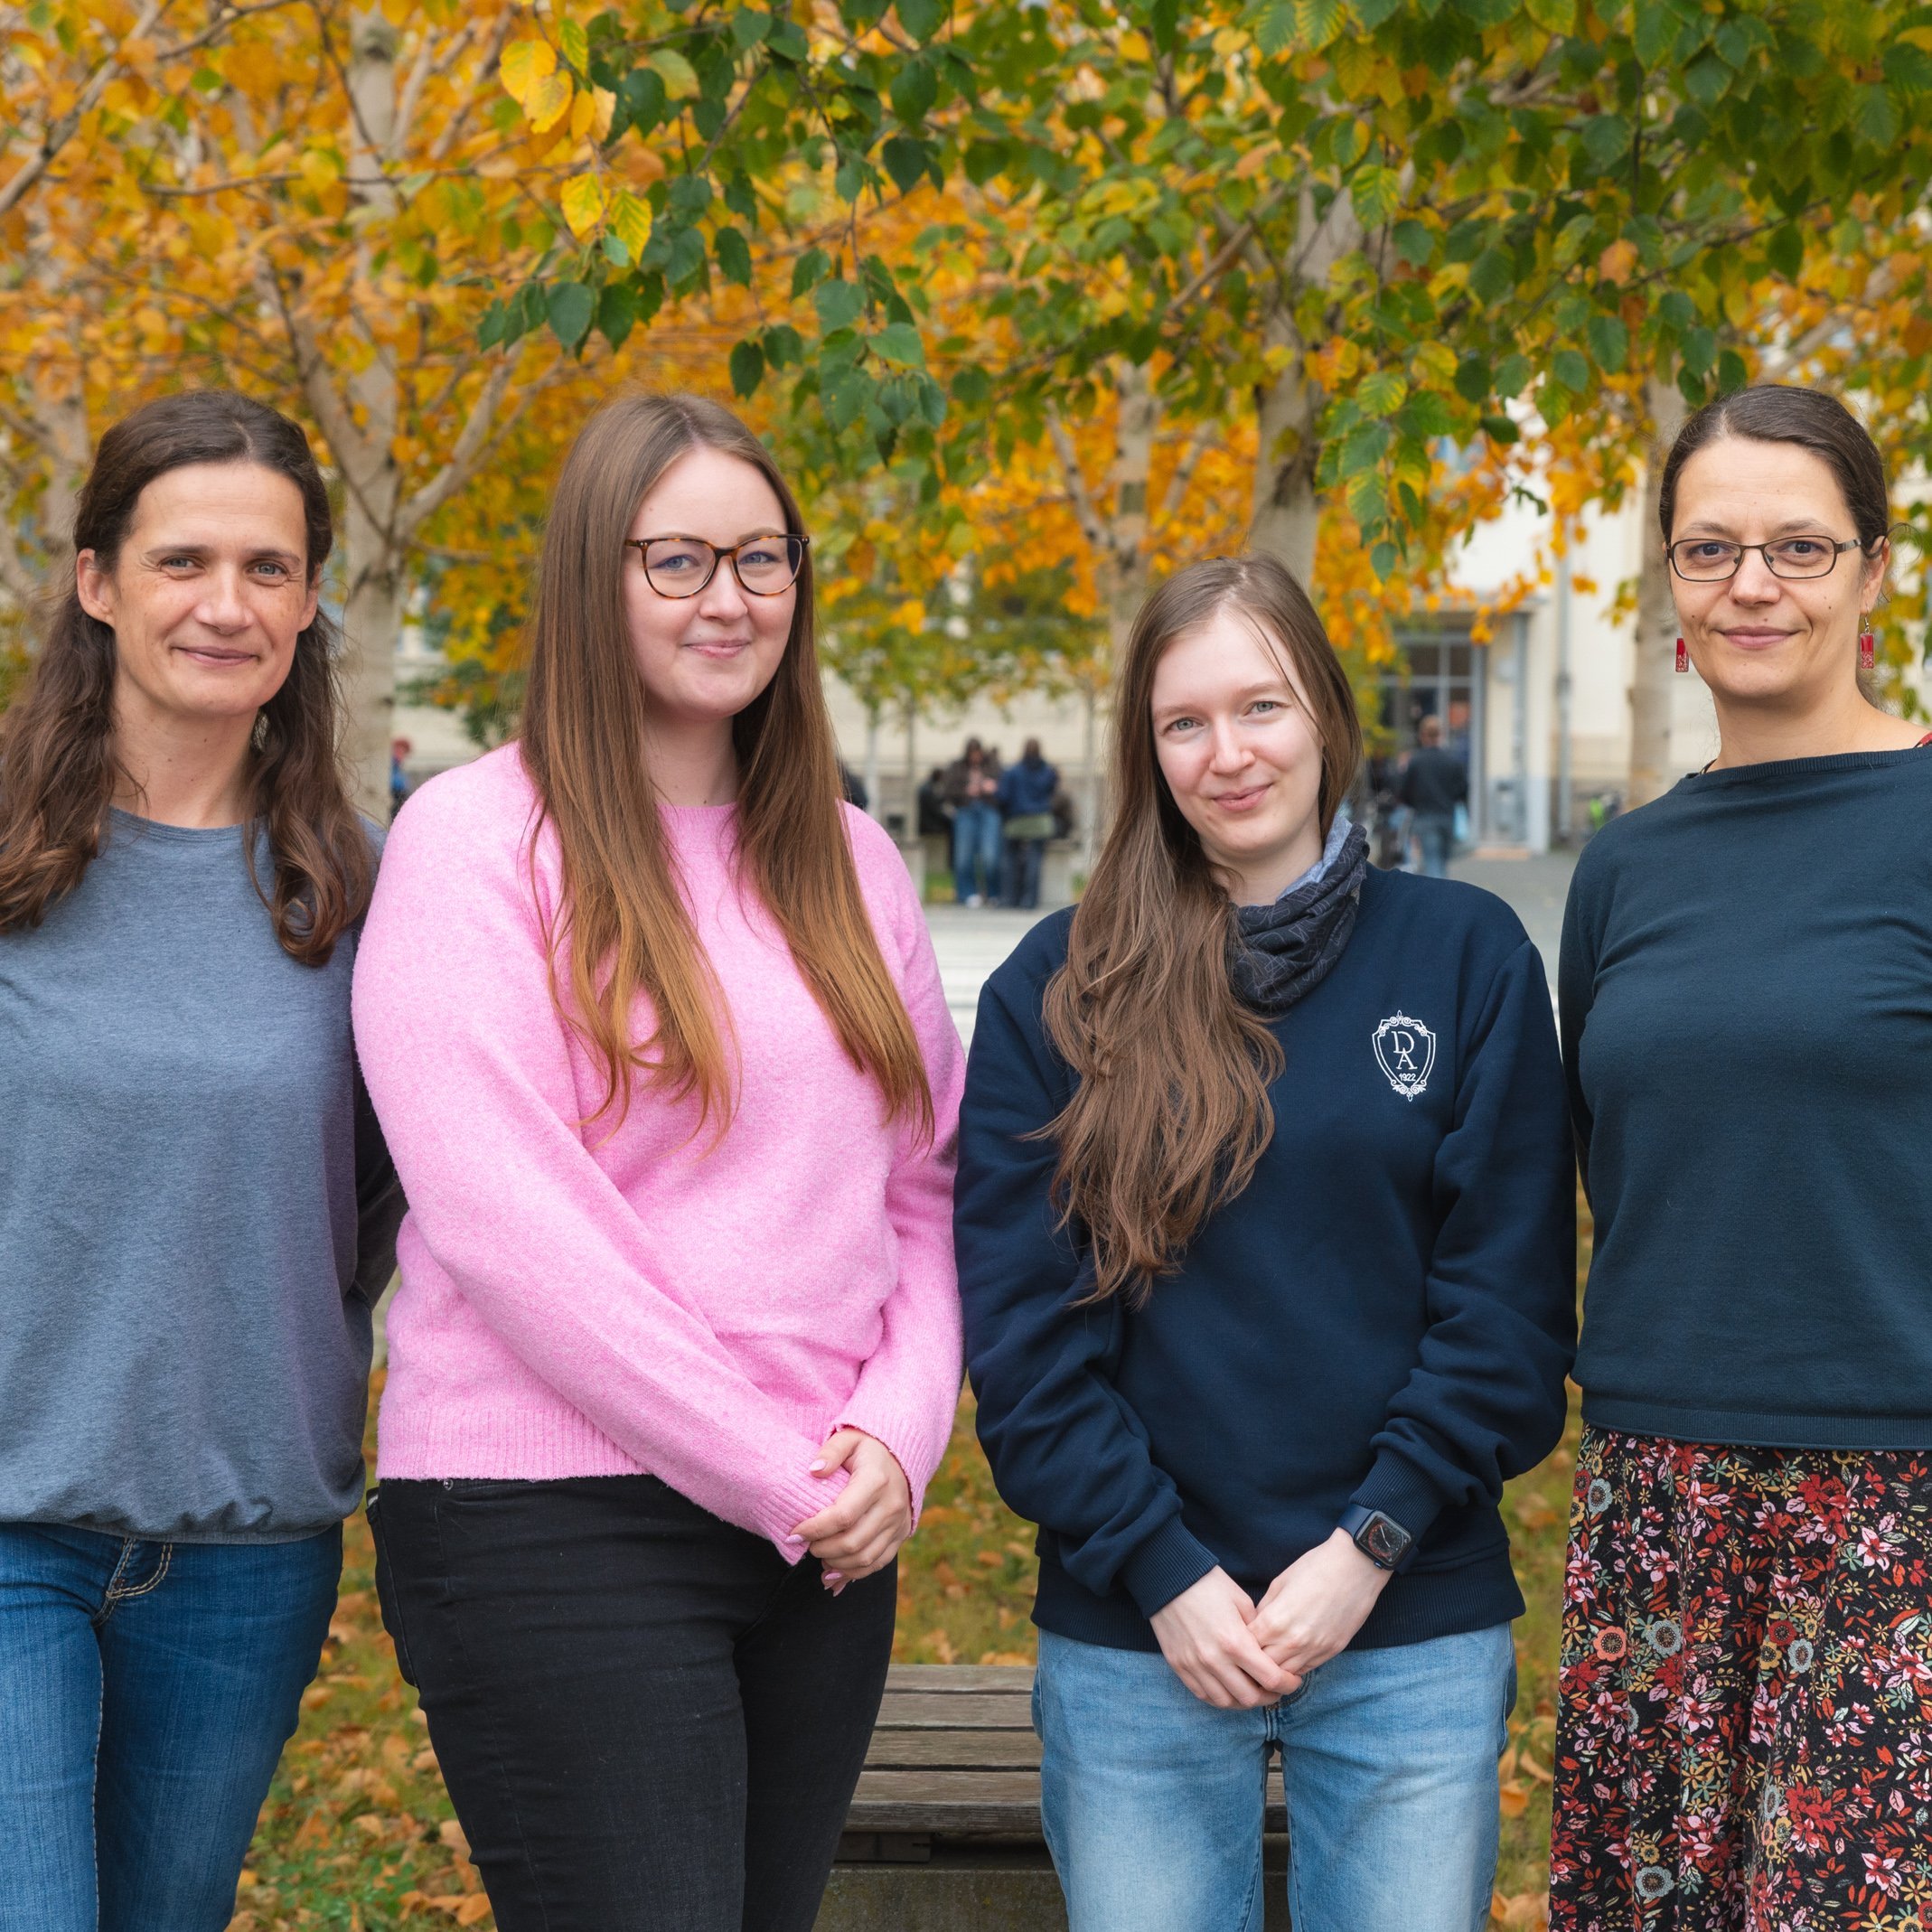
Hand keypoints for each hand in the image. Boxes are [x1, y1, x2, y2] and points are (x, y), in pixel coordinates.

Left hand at [792, 1430, 911, 1585]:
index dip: (815, 1529)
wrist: (901, 1457)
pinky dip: (854, 1574)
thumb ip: (830, 1452)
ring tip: (818, 1557)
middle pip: (853, 1542)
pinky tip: (832, 1574)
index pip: (843, 1515)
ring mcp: (898, 1523)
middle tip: (805, 1545)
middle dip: (822, 1549)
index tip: (794, 1533)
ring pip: (865, 1558)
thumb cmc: (867, 1448)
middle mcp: (891, 1505)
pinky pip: (878, 1563)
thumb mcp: (848, 1438)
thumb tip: (813, 1471)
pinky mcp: (900, 1535)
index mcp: (876, 1481)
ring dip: (836, 1565)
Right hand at [1148, 1567, 1297, 1709]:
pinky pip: (1203, 1695)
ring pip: (1226, 1702)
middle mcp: (1214, 1660)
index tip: (1293, 1680)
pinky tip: (1229, 1688)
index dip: (1288, 1684)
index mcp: (1235, 1641)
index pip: (1270, 1679)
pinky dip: (1220, 1697)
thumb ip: (1257, 1631)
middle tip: (1275, 1688)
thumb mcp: (1241, 1601)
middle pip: (1250, 1698)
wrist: (1168, 1578)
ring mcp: (1194, 1666)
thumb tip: (1268, 1651)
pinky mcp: (1179, 1667)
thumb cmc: (1208, 1584)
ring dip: (1243, 1700)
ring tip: (1252, 1690)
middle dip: (1269, 1696)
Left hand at [1248, 1530, 1391, 1677]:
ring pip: (1285, 1675)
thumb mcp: (1280, 1583)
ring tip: (1268, 1660)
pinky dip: (1294, 1667)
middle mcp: (1293, 1642)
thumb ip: (1265, 1609)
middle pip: (1263, 1666)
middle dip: (1254, 1661)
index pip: (1247, 1647)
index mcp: (1275, 1621)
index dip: (1240, 1644)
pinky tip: (1289, 1657)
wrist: (1355, 1567)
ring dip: (1275, 1669)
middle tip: (1249, 1654)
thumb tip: (1255, 1626)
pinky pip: (1305, 1670)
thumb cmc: (1315, 1568)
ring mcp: (1314, 1650)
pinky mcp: (1331, 1652)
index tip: (1237, 1640)